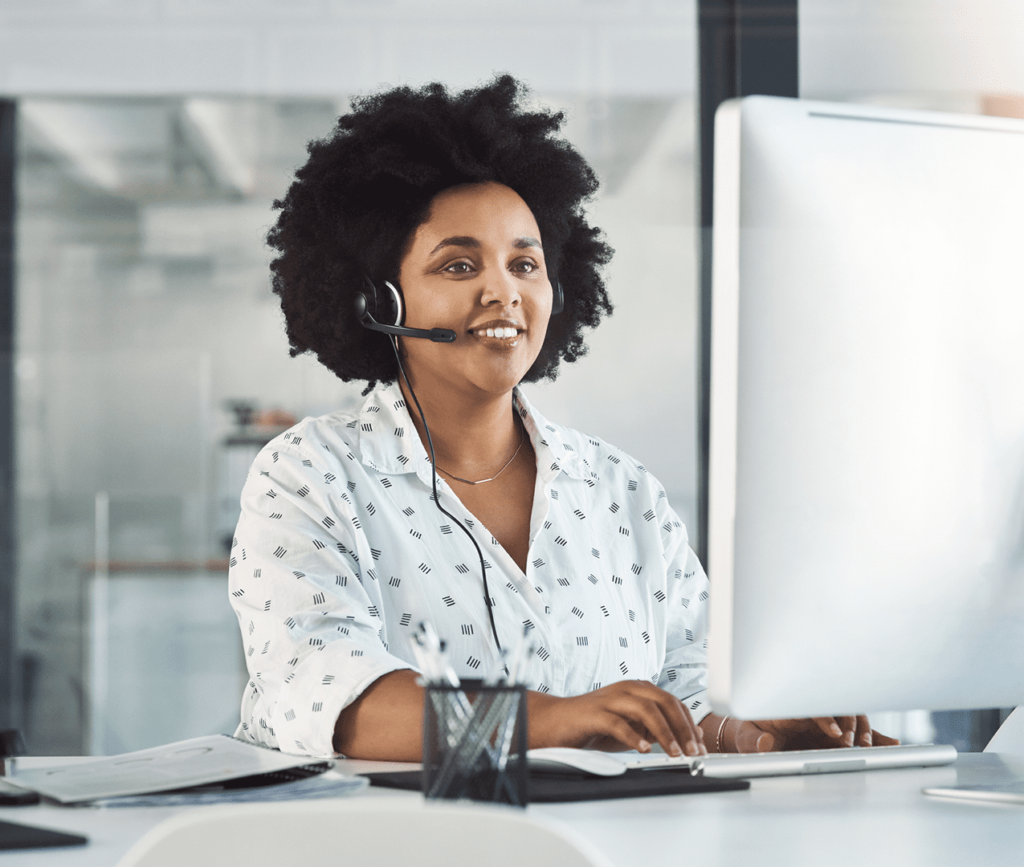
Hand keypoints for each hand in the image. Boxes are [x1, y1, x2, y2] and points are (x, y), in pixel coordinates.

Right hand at [529, 680, 707, 756]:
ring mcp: (610, 699)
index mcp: (638, 689)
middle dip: (683, 728)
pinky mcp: (593, 714)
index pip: (673, 702)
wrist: (556, 722)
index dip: (690, 724)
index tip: (700, 746)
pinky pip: (617, 723)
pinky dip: (633, 736)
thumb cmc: (594, 725)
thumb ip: (657, 727)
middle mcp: (626, 689)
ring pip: (645, 709)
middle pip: (664, 702)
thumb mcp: (632, 726)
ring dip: (664, 732)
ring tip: (674, 753)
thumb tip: (690, 736)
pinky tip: (644, 749)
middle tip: (693, 751)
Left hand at [711, 714, 899, 752]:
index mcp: (789, 707)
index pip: (812, 705)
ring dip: (862, 730)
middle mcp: (810, 710)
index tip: (835, 734)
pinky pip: (857, 733)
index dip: (826, 718)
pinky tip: (891, 743)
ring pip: (851, 718)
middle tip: (851, 744)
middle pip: (837, 706)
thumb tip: (764, 742)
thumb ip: (754, 741)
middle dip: (848, 722)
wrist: (755, 737)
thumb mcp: (746, 737)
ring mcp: (824, 722)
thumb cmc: (750, 733)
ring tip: (866, 747)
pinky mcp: (833, 734)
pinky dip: (874, 737)